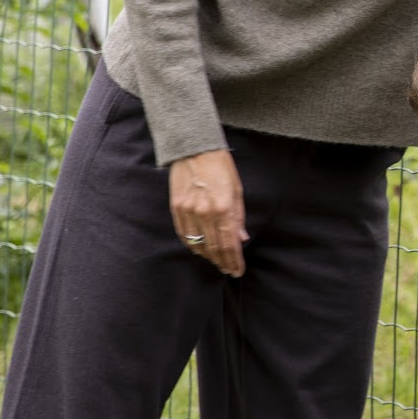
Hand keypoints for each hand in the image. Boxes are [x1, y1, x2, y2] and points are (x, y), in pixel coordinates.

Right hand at [169, 149, 247, 276]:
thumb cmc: (221, 166)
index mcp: (223, 207)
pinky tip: (200, 249)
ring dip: (208, 256)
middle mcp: (204, 212)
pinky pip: (184, 234)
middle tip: (229, 270)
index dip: (234, 260)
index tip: (238, 270)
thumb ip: (238, 217)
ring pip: (198, 244)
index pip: (230, 243)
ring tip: (217, 262)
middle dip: (223, 262)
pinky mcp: (176, 208)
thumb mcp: (237, 189)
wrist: (194, 148)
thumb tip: (241, 239)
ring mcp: (188, 211)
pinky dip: (193, 245)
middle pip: (214, 247)